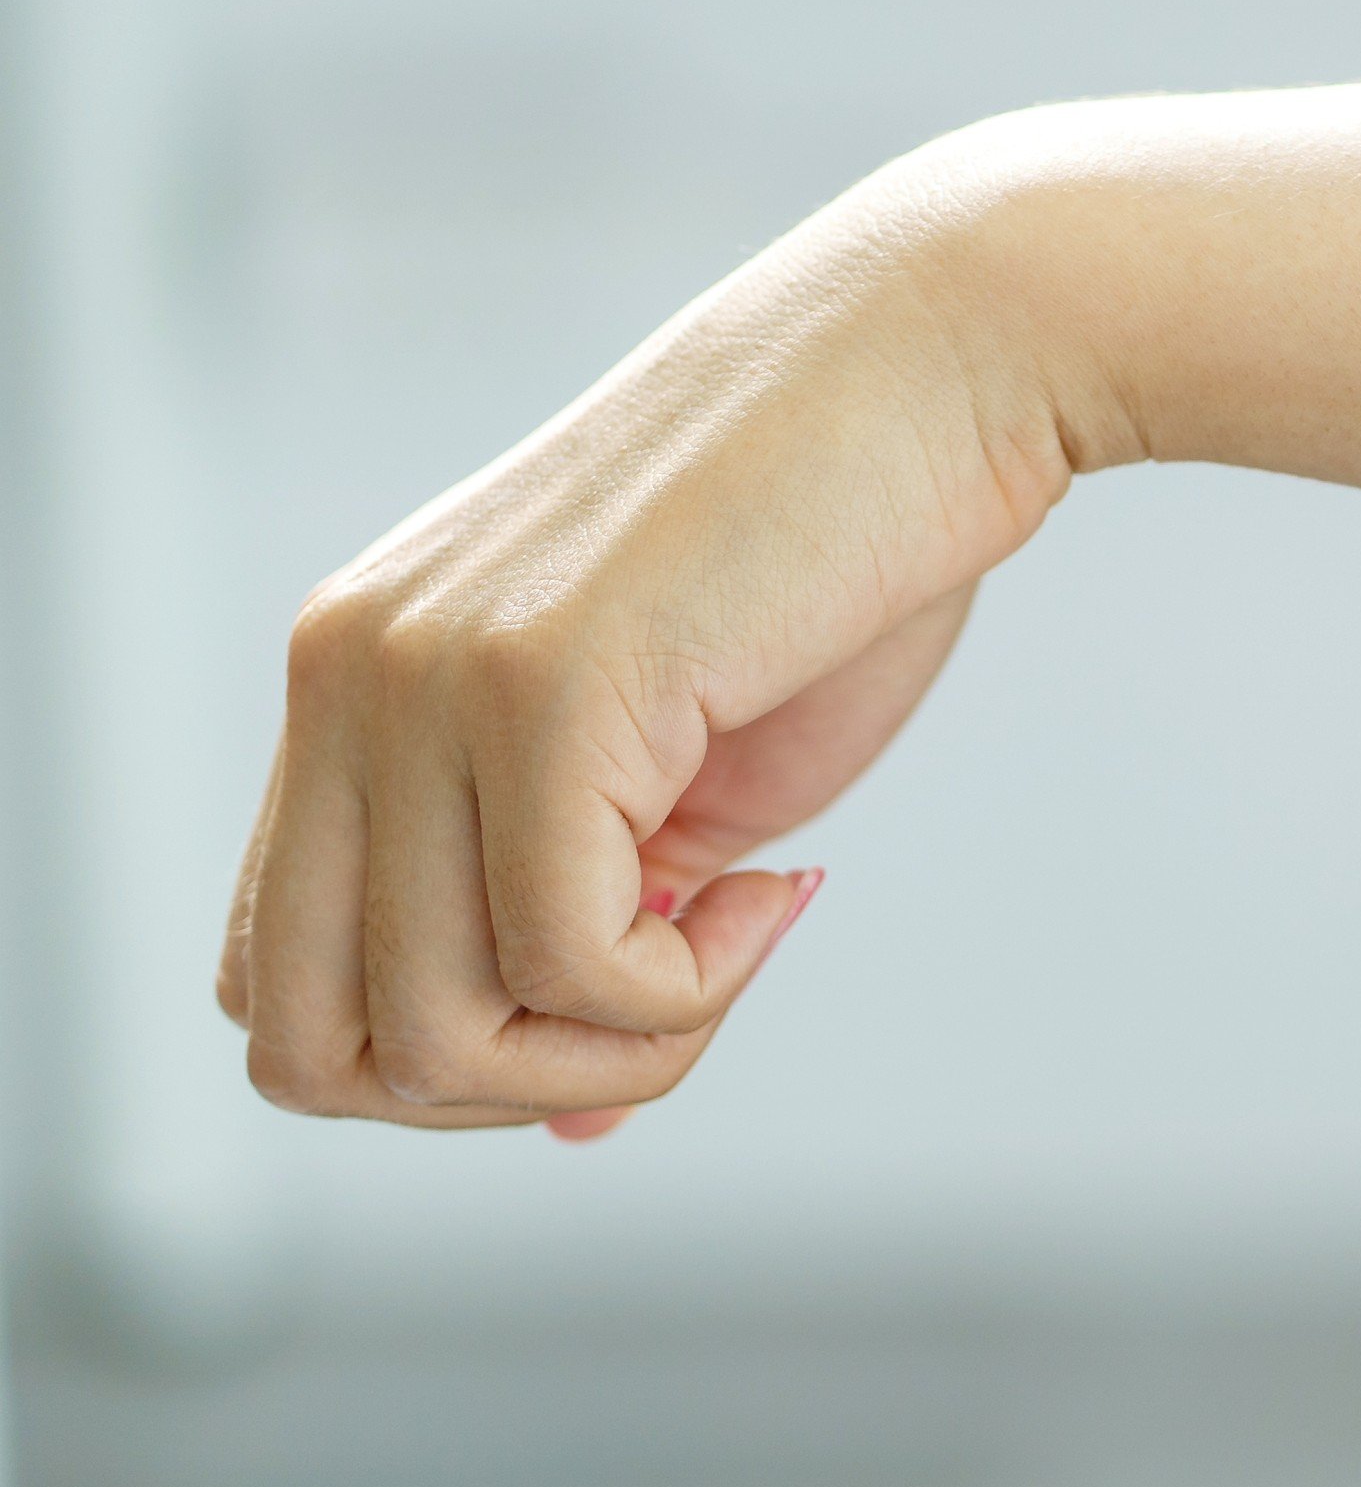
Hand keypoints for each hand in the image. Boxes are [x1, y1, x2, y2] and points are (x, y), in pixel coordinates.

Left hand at [215, 148, 1070, 1136]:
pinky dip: (694, 993)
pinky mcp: (542, 687)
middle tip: (678, 1006)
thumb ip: (607, 924)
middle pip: (309, 1048)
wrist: (954, 354)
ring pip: (431, 1037)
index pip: (279, 978)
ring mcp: (425, 679)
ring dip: (618, 1056)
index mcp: (356, 681)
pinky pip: (571, 968)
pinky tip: (787, 888)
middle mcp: (347, 676)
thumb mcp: (700, 776)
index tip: (636, 973)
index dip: (453, 1050)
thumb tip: (568, 1132)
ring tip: (745, 938)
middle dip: (508, 1093)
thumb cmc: (852, 546)